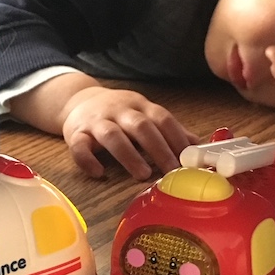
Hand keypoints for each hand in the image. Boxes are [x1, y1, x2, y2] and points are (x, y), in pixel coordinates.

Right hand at [61, 86, 197, 179]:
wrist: (77, 100)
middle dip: (158, 148)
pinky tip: (99, 173)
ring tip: (143, 174)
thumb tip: (199, 146)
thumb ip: (168, 130)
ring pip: (111, 135)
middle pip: (140, 126)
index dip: (177, 137)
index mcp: (139, 106)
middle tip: (171, 170)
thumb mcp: (144, 114)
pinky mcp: (75, 133)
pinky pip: (79, 146)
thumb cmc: (118, 113)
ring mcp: (96, 121)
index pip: (162, 118)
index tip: (190, 158)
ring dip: (128, 155)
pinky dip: (87, 160)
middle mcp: (119, 111)